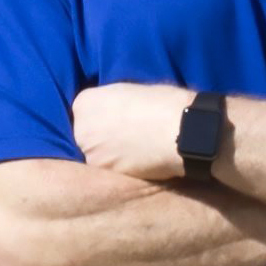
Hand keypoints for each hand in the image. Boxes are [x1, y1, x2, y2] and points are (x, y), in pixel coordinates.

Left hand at [73, 82, 196, 180]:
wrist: (184, 131)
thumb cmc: (164, 103)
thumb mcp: (133, 91)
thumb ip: (114, 103)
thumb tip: (115, 112)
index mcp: (85, 103)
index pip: (85, 109)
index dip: (104, 112)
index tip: (120, 115)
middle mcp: (81, 129)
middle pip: (86, 133)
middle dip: (102, 134)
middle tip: (128, 133)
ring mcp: (91, 154)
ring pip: (97, 153)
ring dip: (110, 152)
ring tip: (135, 148)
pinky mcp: (106, 174)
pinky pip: (110, 168)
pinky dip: (121, 165)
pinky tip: (140, 160)